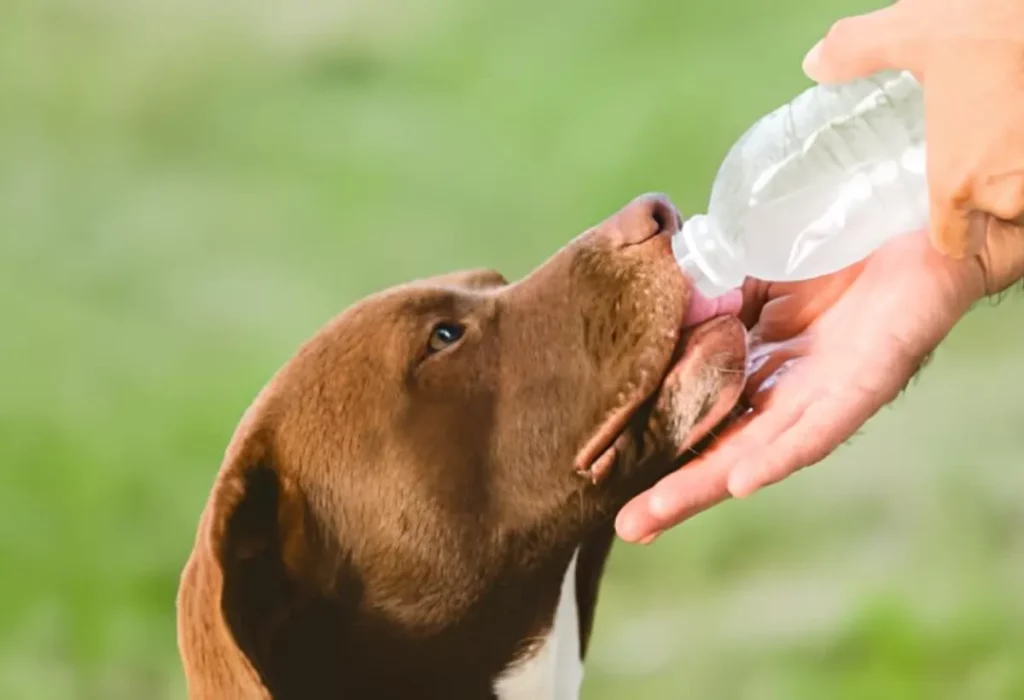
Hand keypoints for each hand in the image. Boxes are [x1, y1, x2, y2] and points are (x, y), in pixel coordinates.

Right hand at [615, 222, 1023, 543]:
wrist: (915, 212)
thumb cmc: (833, 245)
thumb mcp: (750, 268)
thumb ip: (706, 293)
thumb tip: (651, 310)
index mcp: (757, 367)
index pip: (699, 416)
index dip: (658, 446)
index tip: (607, 475)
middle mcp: (786, 392)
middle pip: (724, 450)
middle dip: (675, 490)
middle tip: (627, 527)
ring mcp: (824, 392)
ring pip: (760, 451)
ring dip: (709, 485)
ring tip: (660, 514)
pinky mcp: (865, 380)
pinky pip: (818, 428)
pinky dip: (779, 454)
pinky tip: (741, 480)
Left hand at [800, 0, 1023, 258]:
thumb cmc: (989, 24)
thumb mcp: (914, 32)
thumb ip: (858, 52)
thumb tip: (814, 65)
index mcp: (958, 182)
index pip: (953, 242)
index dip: (951, 227)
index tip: (951, 208)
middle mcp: (1009, 194)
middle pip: (999, 225)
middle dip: (993, 205)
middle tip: (985, 171)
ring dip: (1019, 187)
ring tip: (1008, 155)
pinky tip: (1023, 142)